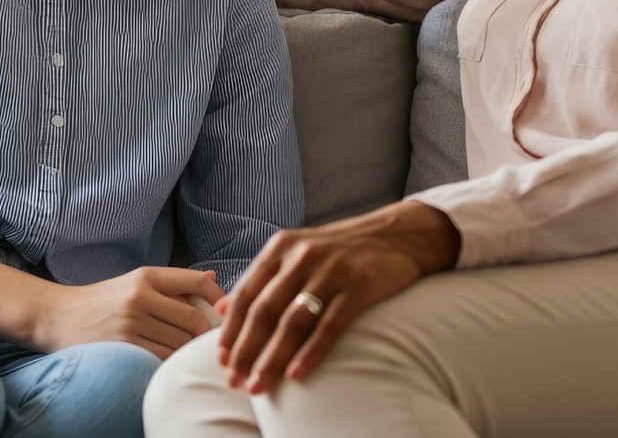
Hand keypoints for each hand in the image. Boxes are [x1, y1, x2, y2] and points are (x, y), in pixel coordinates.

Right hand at [32, 266, 225, 359]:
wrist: (58, 316)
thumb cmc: (103, 301)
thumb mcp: (135, 282)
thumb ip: (172, 284)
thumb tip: (212, 280)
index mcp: (147, 275)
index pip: (197, 282)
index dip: (218, 298)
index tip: (223, 312)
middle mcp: (141, 295)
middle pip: (194, 318)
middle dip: (205, 333)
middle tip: (207, 342)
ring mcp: (132, 322)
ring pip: (180, 342)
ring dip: (187, 351)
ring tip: (184, 352)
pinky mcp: (125, 346)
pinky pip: (162, 358)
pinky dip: (170, 361)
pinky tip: (166, 359)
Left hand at [217, 200, 459, 393]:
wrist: (396, 233)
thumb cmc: (340, 248)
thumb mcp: (296, 250)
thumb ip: (261, 277)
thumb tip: (221, 308)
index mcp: (281, 247)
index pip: (247, 292)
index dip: (232, 328)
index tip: (222, 358)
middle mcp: (302, 256)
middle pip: (265, 310)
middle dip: (246, 349)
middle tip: (234, 379)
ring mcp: (331, 271)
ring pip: (293, 321)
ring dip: (273, 357)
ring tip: (260, 385)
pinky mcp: (358, 287)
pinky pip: (330, 325)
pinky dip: (311, 352)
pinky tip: (297, 374)